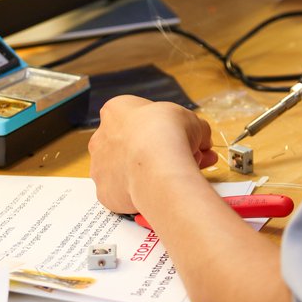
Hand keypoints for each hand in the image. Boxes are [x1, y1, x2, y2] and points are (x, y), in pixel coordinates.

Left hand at [88, 96, 217, 214]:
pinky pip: (127, 191)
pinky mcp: (104, 192)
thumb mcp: (191, 120)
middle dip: (164, 150)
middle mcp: (102, 136)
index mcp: (117, 110)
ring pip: (130, 168)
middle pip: (135, 143)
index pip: (141, 116)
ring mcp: (100, 166)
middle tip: (191, 156)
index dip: (168, 126)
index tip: (184, 136)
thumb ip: (194, 129)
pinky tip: (163, 191)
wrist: (155, 166)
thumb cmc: (168, 133)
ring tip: (184, 175)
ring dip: (155, 170)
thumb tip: (201, 138)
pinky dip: (143, 191)